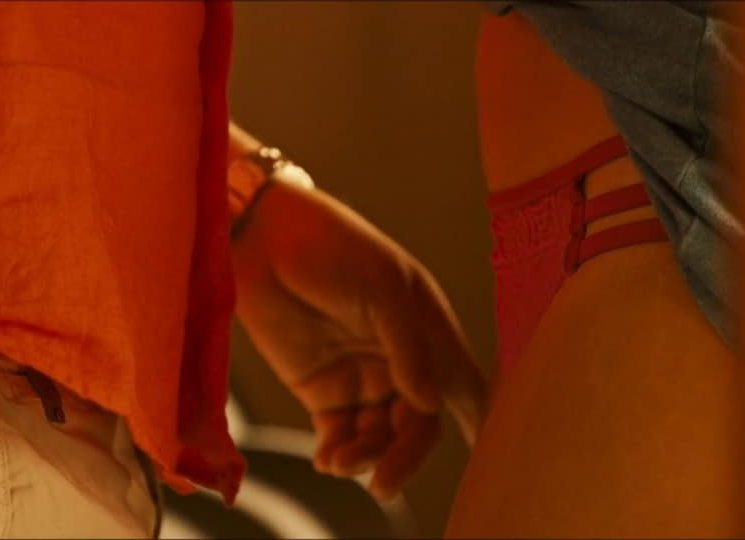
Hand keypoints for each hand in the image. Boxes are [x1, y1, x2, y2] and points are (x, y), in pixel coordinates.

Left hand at [231, 181, 486, 499]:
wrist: (262, 236)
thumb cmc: (331, 246)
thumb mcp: (381, 288)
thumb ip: (408, 347)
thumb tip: (430, 404)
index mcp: (428, 331)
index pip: (461, 383)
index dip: (478, 420)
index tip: (482, 457)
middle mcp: (401, 360)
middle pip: (417, 422)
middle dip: (404, 454)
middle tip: (382, 482)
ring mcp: (362, 377)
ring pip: (379, 435)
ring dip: (367, 455)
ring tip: (340, 462)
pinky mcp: (321, 390)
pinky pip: (340, 434)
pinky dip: (338, 452)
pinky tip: (329, 460)